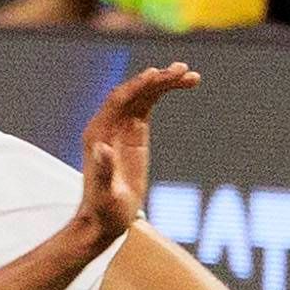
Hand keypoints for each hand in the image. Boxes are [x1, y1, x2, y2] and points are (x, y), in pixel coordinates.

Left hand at [74, 61, 198, 246]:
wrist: (105, 219)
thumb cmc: (103, 210)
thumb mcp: (105, 194)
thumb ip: (103, 171)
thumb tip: (102, 148)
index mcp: (97, 133)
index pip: (118, 100)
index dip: (138, 85)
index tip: (158, 74)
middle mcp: (108, 124)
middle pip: (134, 92)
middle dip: (158, 79)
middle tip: (184, 70)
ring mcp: (121, 126)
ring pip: (144, 95)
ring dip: (166, 82)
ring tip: (191, 75)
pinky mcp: (135, 132)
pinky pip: (149, 104)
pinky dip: (165, 92)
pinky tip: (184, 84)